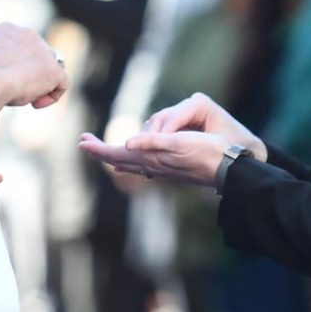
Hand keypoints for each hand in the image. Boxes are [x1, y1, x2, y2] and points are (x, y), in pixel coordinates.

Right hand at [0, 23, 68, 120]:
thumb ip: (5, 66)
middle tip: (16, 89)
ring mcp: (43, 50)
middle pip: (38, 55)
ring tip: (26, 95)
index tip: (4, 79)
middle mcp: (28, 33)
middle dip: (31, 73)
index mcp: (7, 29)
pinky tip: (35, 104)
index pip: (21, 44)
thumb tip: (14, 79)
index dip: (17, 64)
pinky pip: (62, 84)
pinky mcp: (53, 69)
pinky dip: (51, 96)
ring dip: (42, 83)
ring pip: (52, 67)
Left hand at [78, 129, 232, 189]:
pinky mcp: (171, 166)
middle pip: (120, 158)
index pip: (118, 153)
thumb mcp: (180, 144)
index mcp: (152, 158)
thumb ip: (154, 143)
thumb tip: (128, 144)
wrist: (228, 169)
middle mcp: (153, 164)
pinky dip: (132, 159)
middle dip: (101, 151)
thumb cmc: (207, 153)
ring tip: (102, 150)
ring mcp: (162, 167)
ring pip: (131, 162)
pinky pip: (144, 163)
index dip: (99, 148)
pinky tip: (132, 158)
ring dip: (114, 154)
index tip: (82, 142)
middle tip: (85, 142)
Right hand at [143, 93, 265, 159]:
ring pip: (156, 125)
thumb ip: (189, 143)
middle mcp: (189, 104)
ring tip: (133, 156)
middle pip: (159, 119)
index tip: (150, 150)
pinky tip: (140, 155)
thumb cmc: (235, 148)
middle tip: (134, 153)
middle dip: (148, 137)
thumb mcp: (215, 145)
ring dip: (146, 141)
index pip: (171, 118)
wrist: (247, 152)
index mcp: (199, 104)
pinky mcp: (179, 124)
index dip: (160, 135)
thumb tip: (161, 142)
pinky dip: (149, 143)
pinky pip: (160, 132)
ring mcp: (183, 113)